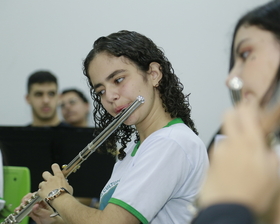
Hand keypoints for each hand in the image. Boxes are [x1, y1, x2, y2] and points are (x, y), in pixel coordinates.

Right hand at [16, 193, 59, 223]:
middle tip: (22, 204)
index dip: (31, 196)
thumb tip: (34, 205)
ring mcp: (35, 207)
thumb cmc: (52, 218)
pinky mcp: (32, 212)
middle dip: (25, 200)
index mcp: (44, 200)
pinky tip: (18, 211)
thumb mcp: (46, 214)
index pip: (37, 195)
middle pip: (30, 198)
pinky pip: (25, 210)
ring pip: (27, 204)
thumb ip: (40, 210)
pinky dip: (21, 210)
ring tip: (18, 209)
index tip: (27, 200)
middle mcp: (39, 202)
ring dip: (21, 206)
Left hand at [38, 163, 72, 201]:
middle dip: (46, 176)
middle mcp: (51, 179)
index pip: (55, 167)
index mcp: (59, 176)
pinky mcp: (41, 191)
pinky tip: (44, 196)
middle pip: (45, 173)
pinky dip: (41, 193)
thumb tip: (65, 185)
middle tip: (48, 181)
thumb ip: (66, 184)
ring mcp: (45, 185)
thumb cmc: (66, 194)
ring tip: (46, 191)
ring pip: (41, 183)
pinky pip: (39, 191)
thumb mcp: (69, 187)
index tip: (54, 167)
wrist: (61, 200)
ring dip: (43, 186)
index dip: (54, 167)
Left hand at [199, 97, 279, 214]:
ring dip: (233, 140)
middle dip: (235, 113)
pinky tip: (232, 167)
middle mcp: (231, 142)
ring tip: (240, 159)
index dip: (248, 105)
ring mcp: (219, 150)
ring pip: (226, 135)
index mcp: (249, 143)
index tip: (251, 104)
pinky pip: (220, 150)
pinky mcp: (211, 159)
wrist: (227, 207)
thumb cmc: (251, 193)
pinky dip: (227, 153)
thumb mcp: (273, 174)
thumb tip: (266, 147)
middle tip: (243, 121)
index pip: (246, 112)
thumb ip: (270, 154)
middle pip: (228, 114)